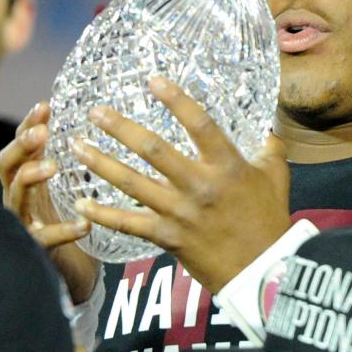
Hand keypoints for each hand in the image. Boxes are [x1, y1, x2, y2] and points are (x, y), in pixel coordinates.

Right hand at [0, 102, 99, 302]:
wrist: (76, 273)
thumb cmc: (72, 221)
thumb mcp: (70, 186)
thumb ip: (73, 160)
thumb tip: (95, 120)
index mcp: (29, 180)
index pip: (21, 146)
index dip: (29, 125)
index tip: (45, 106)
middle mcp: (19, 199)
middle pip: (7, 165)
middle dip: (22, 145)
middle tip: (43, 132)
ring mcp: (23, 224)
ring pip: (15, 197)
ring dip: (31, 177)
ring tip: (53, 166)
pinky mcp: (35, 251)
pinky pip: (44, 238)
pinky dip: (63, 230)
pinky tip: (84, 225)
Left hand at [71, 76, 290, 292]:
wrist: (263, 270)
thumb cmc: (270, 218)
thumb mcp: (275, 175)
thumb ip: (268, 145)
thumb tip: (265, 123)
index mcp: (227, 165)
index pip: (199, 124)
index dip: (176, 100)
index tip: (153, 80)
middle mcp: (199, 185)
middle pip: (153, 150)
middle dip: (120, 128)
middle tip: (95, 111)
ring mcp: (180, 212)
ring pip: (132, 183)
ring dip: (101, 164)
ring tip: (76, 146)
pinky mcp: (167, 237)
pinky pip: (128, 224)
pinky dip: (102, 214)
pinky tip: (80, 202)